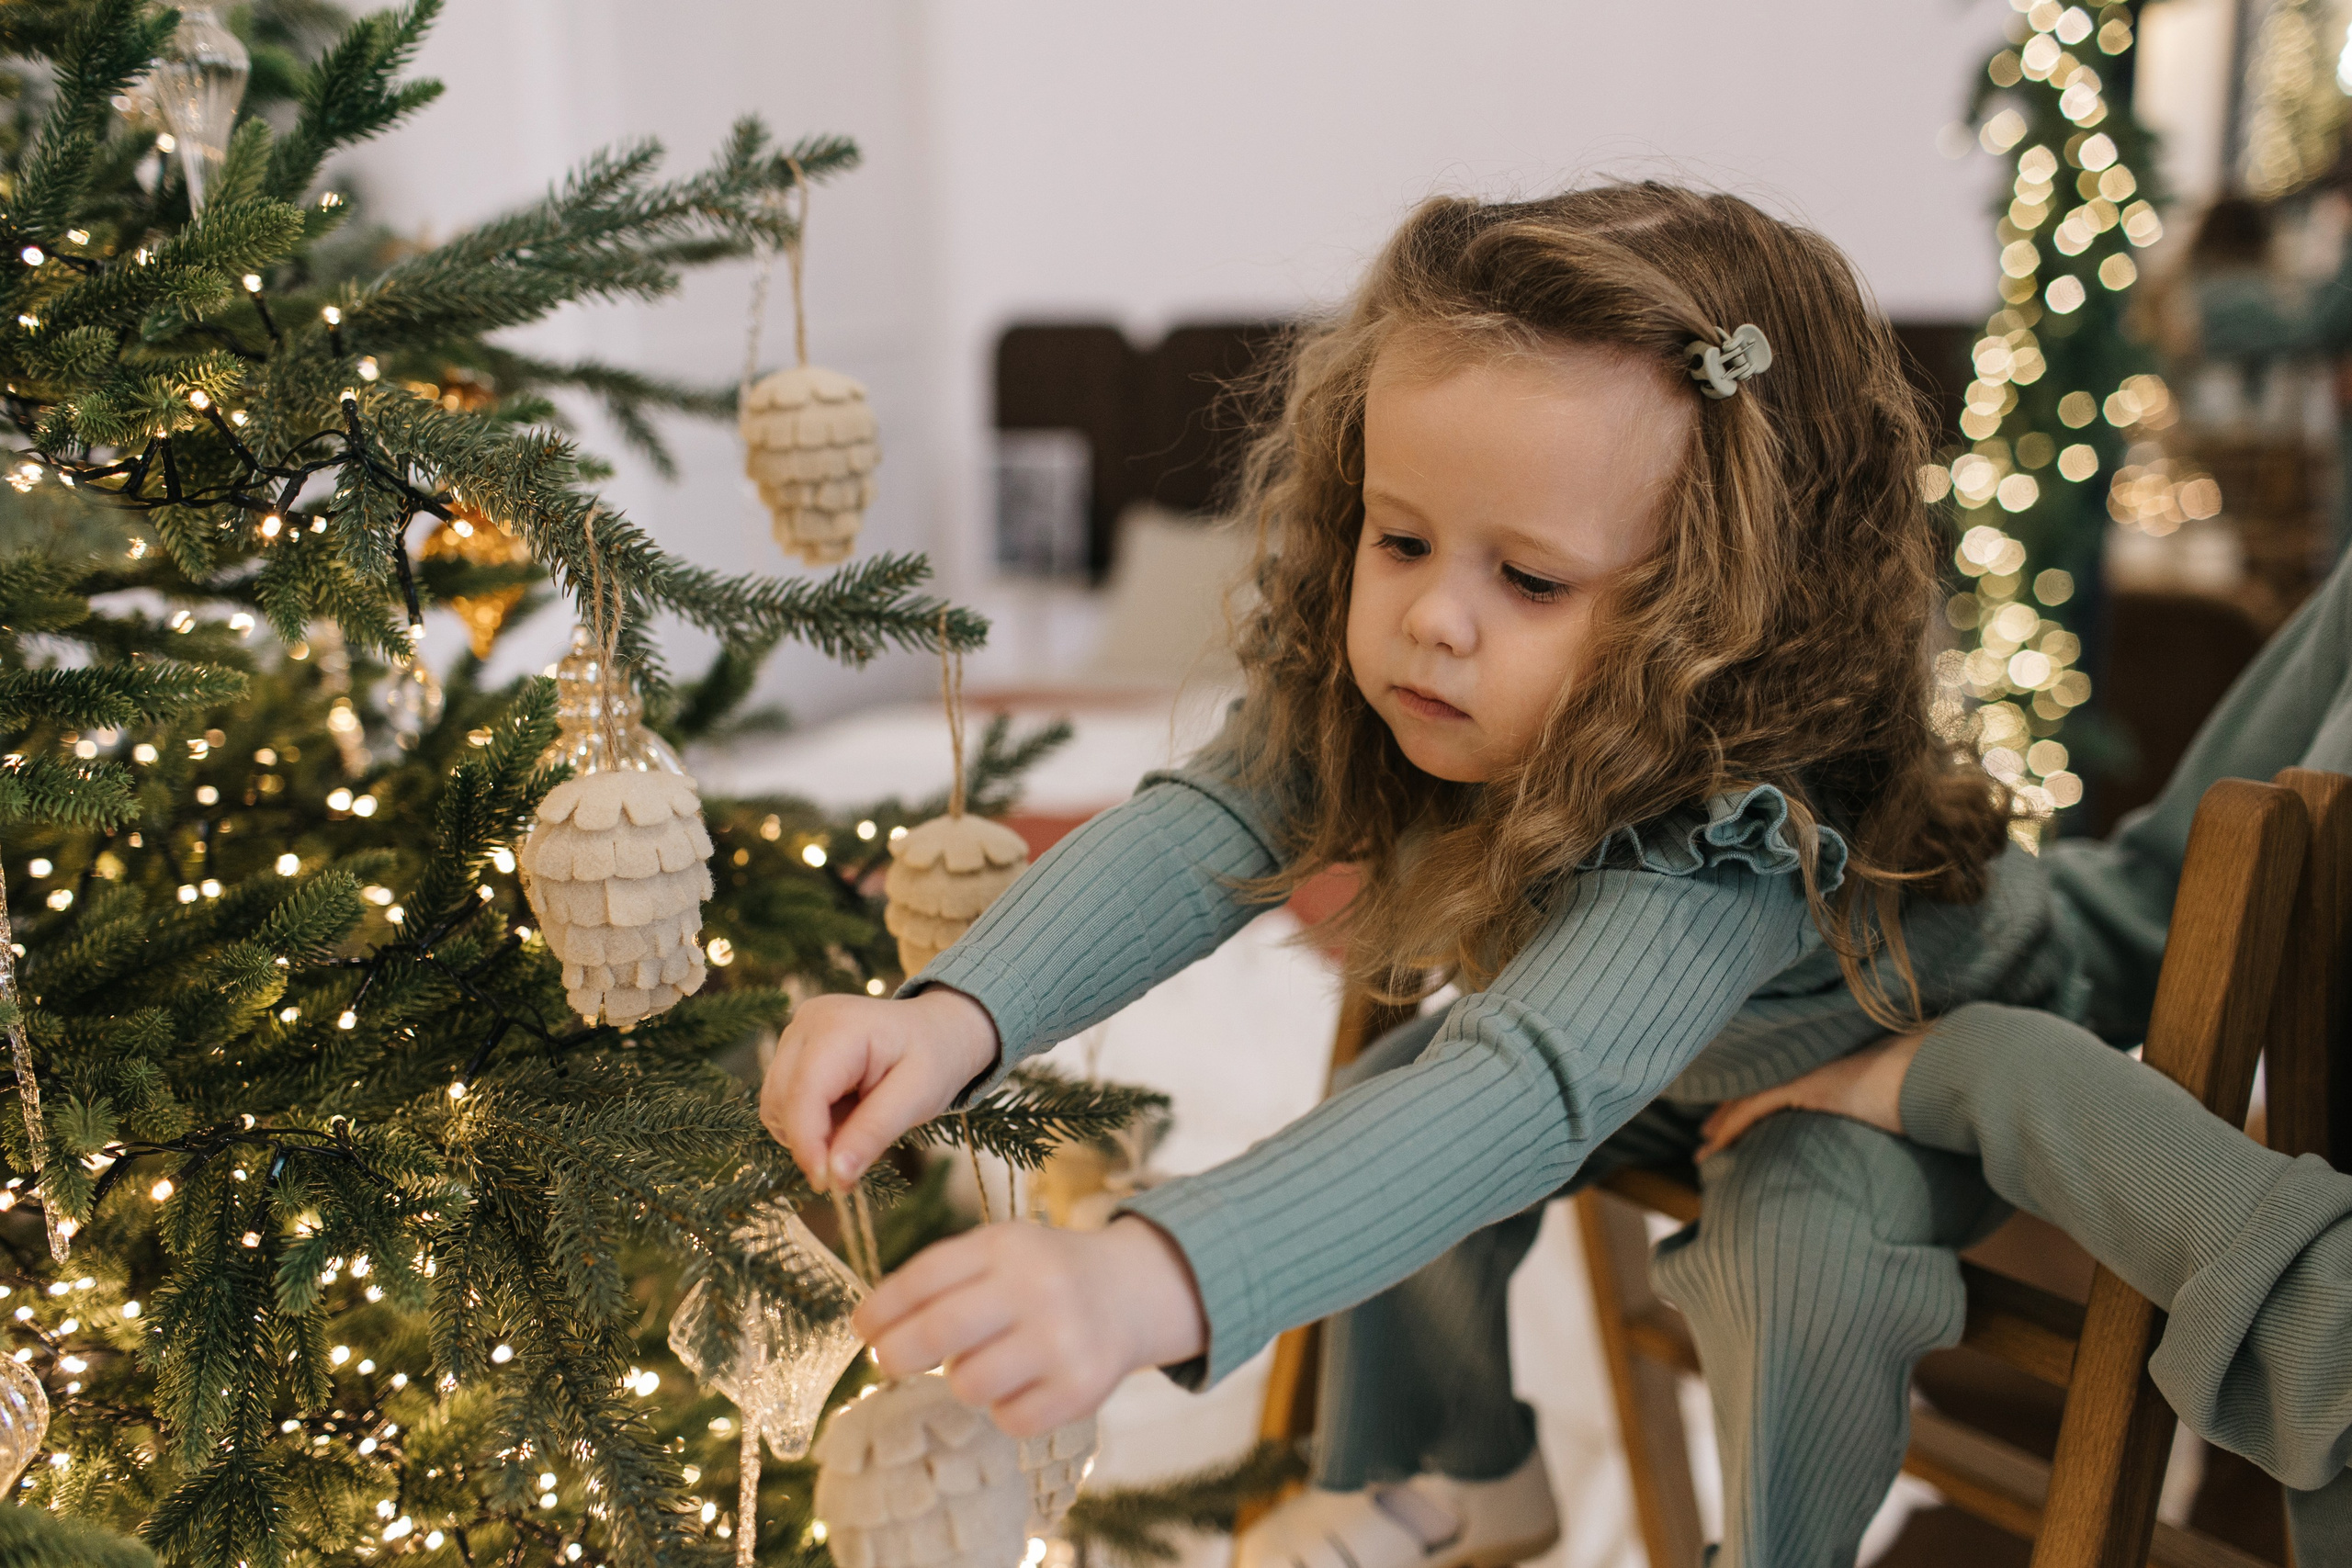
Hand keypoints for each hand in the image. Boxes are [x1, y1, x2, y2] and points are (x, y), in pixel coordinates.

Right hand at [760, 988, 1000, 1191]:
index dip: (808, 1143)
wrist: (937, 1031)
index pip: (804, 1092)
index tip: (827, 1184)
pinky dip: (807, 1120)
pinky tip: (842, 1111)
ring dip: (808, 1130)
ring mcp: (795, 1033)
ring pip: (774, 1103)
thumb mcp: (918, 1097)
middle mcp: (807, 1023)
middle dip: (811, 1140)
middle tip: (853, 1157)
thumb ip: (874, 1133)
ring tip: (856, 1121)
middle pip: (780, 1099)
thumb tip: (835, 1176)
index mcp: (840, 1026)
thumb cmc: (934, 1059)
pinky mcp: (792, 1049)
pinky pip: (781, 1100)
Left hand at [854, 1216, 1208, 1436]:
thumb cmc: (1042, 1275)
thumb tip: (872, 1327)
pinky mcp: (1081, 1389)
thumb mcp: (1000, 1251)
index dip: (882, 1307)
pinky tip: (1022, 1384)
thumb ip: (943, 1279)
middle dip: (897, 1353)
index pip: (925, 1276)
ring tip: (984, 1362)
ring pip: (969, 1383)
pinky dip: (1005, 1408)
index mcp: (1007, 1245)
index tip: (863, 1328)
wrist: (1129, 1292)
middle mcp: (1037, 1287)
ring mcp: (1062, 1340)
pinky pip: (1009, 1418)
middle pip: (939, 1331)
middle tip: (889, 1361)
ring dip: (964, 1379)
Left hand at [1693, 1028, 1929, 1160]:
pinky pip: (1757, 1107)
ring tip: (1705, 1147)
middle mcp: (1822, 1059)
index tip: (1742, 1118)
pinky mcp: (1812, 1085)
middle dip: (1734, 1111)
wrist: (1958, 1070)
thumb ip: (1903, 1109)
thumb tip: (1911, 1133)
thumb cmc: (1948, 1087)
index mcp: (1842, 1060)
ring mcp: (1815, 1068)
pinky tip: (1713, 1146)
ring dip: (1724, 1123)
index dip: (1761, 1097)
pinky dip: (1731, 1125)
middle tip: (1710, 1134)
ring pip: (1752, 1096)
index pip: (1789, 1079)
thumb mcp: (1918, 1099)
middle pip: (1763, 1084)